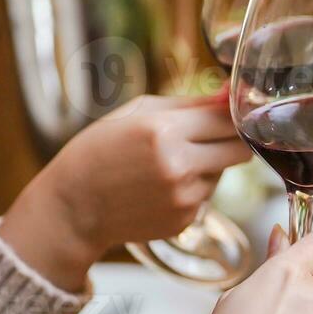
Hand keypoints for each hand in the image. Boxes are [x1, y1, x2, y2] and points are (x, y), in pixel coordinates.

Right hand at [0, 95, 250, 291]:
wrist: (72, 207)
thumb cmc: (99, 150)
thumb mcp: (137, 112)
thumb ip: (190, 103)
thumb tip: (232, 93)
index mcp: (164, 131)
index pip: (228, 118)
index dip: (234, 113)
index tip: (231, 110)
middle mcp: (179, 166)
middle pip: (240, 150)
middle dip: (232, 140)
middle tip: (212, 136)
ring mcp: (183, 197)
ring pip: (222, 173)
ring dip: (207, 165)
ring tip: (167, 165)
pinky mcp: (184, 220)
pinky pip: (205, 196)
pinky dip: (192, 189)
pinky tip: (159, 187)